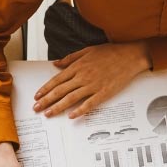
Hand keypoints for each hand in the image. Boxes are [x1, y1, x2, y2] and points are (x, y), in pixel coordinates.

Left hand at [33, 41, 151, 117]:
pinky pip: (89, 104)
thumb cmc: (111, 52)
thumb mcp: (88, 50)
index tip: (37, 96)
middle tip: (36, 108)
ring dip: (57, 107)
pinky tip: (71, 116)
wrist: (130, 56)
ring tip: (48, 114)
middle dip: (46, 100)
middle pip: (60, 90)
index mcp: (78, 66)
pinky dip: (79, 110)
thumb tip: (56, 63)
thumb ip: (70, 58)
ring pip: (71, 98)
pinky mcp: (104, 93)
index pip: (57, 80)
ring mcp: (93, 85)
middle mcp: (83, 76)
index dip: (45, 89)